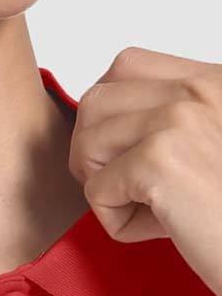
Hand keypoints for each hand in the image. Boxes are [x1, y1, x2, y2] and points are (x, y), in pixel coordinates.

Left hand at [68, 46, 221, 295]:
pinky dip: (116, 221)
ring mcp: (178, 121)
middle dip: (90, 151)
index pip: (124, 67)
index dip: (106, 116)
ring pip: (86, 144)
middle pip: (94, 102)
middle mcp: (197, 90)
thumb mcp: (209, 146)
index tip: (125, 154)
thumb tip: (99, 129)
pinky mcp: (160, 162)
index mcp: (210, 82)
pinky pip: (95, 191)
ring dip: (102, 186)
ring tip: (148, 208)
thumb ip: (168, 124)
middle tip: (124, 187)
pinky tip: (162, 228)